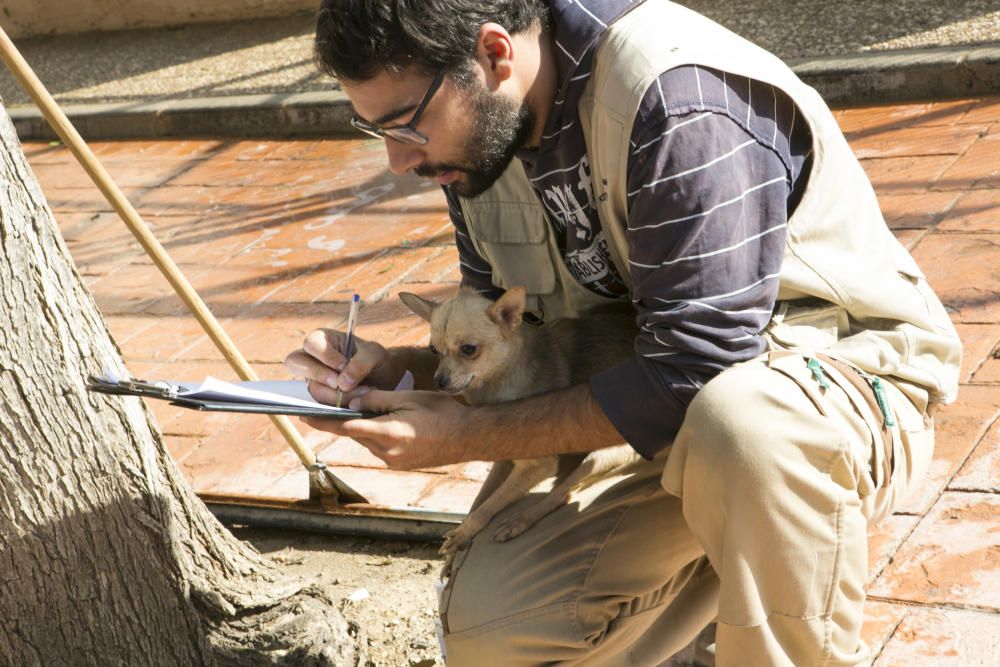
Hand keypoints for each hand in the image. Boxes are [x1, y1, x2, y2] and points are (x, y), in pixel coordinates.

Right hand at [284, 328, 403, 403]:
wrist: (384, 378)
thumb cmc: (375, 360)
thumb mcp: (374, 355)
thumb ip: (360, 364)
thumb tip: (342, 384)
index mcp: (324, 339)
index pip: (312, 343)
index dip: (324, 355)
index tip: (343, 366)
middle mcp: (313, 358)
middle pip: (296, 363)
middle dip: (319, 375)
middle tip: (340, 384)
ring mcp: (313, 379)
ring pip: (311, 388)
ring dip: (336, 395)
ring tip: (363, 392)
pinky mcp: (320, 398)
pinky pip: (319, 405)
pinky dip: (339, 406)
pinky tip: (357, 403)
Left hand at [301, 389, 472, 469]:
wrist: (469, 437)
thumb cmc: (442, 412)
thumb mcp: (408, 398)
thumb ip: (376, 399)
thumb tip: (351, 399)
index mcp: (388, 433)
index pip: (345, 426)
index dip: (322, 420)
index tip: (304, 414)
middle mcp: (387, 452)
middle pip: (354, 433)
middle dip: (342, 419)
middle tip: (326, 404)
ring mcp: (393, 462)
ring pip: (366, 440)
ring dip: (362, 427)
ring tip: (366, 410)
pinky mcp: (400, 465)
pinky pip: (379, 448)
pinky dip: (376, 435)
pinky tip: (386, 424)